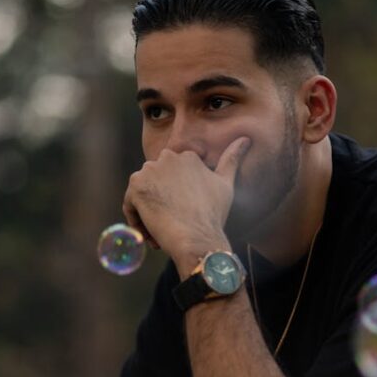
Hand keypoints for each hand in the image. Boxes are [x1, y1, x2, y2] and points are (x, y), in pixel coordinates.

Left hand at [123, 136, 249, 267]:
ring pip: (141, 194)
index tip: (184, 216)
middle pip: (155, 184)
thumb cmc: (213, 215)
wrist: (197, 238)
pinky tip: (151, 236)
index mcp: (186, 156)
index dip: (175, 199)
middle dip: (161, 204)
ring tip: (162, 234)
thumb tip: (246, 138)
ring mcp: (149, 171)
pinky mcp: (136, 187)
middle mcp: (166, 157)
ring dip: (148, 214)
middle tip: (173, 226)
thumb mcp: (226, 184)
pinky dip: (137, 221)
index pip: (170, 176)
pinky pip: (130, 204)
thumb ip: (232, 159)